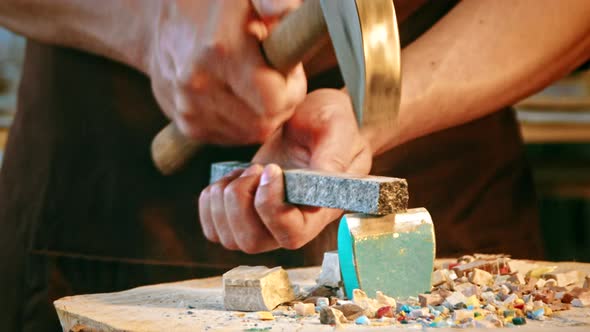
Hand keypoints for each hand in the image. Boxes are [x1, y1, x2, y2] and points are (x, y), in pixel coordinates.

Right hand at [149, 0, 305, 144]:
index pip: (274, 102)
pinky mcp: (185, 124)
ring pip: (248, 134)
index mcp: (220, 50)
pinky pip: (230, 138)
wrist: (159, 21)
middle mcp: (199, 85)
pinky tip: (238, 95)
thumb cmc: (214, 4)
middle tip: (277, 78)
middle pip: (264, 125)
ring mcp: (189, 108)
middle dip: (281, 106)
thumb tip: (283, 11)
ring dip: (262, 115)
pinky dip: (242, 123)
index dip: (292, 89)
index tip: (289, 69)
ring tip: (255, 83)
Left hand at [198, 89, 372, 252]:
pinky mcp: (243, 215)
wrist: (309, 119)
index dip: (271, 208)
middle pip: (252, 242)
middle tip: (254, 168)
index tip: (272, 170)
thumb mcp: (336, 128)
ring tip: (245, 170)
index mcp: (319, 210)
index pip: (291, 236)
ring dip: (225, 199)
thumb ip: (332, 156)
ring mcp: (264, 224)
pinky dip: (211, 203)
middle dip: (240, 201)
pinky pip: (213, 229)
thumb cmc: (330, 122)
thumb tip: (321, 186)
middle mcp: (291, 224)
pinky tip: (232, 178)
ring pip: (229, 238)